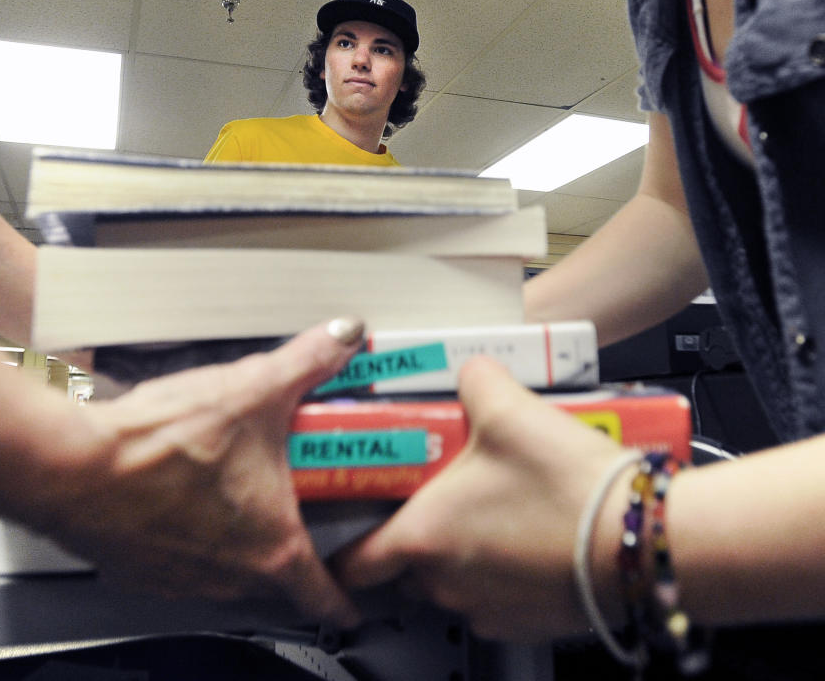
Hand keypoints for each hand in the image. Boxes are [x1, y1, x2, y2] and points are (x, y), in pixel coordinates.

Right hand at [38, 318, 363, 625]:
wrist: (68, 467)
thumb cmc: (157, 447)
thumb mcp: (252, 389)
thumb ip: (307, 362)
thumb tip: (345, 338)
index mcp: (271, 547)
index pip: (324, 597)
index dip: (346, 599)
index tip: (353, 600)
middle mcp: (228, 576)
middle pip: (276, 578)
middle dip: (290, 550)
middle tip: (297, 512)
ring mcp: (181, 579)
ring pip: (227, 570)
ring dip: (236, 540)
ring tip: (235, 493)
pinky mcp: (139, 569)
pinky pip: (180, 560)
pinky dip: (189, 535)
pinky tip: (182, 494)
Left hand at [334, 356, 624, 639]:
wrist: (647, 541)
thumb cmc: (574, 491)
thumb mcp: (511, 410)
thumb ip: (475, 380)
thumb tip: (470, 370)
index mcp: (425, 537)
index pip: (353, 564)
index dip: (344, 546)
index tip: (348, 528)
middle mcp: (447, 583)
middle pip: (405, 567)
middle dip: (415, 533)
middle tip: (437, 493)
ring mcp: (487, 607)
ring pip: (450, 582)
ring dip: (460, 551)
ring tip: (491, 506)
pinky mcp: (527, 621)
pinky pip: (493, 596)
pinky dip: (500, 571)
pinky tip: (526, 533)